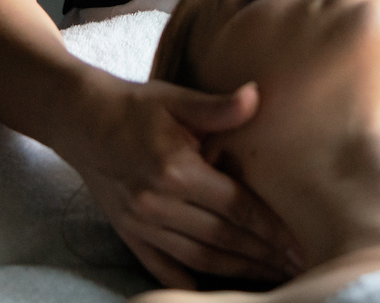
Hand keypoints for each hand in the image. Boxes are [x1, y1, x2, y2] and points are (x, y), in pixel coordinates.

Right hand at [70, 76, 297, 288]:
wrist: (79, 119)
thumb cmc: (135, 106)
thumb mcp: (177, 99)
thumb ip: (218, 107)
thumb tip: (256, 96)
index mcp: (176, 170)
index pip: (237, 207)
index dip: (272, 229)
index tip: (300, 244)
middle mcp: (158, 204)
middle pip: (223, 238)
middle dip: (263, 256)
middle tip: (297, 268)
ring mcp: (141, 224)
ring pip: (198, 258)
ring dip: (237, 272)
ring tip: (270, 277)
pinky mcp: (128, 233)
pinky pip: (163, 267)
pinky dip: (190, 283)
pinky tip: (216, 291)